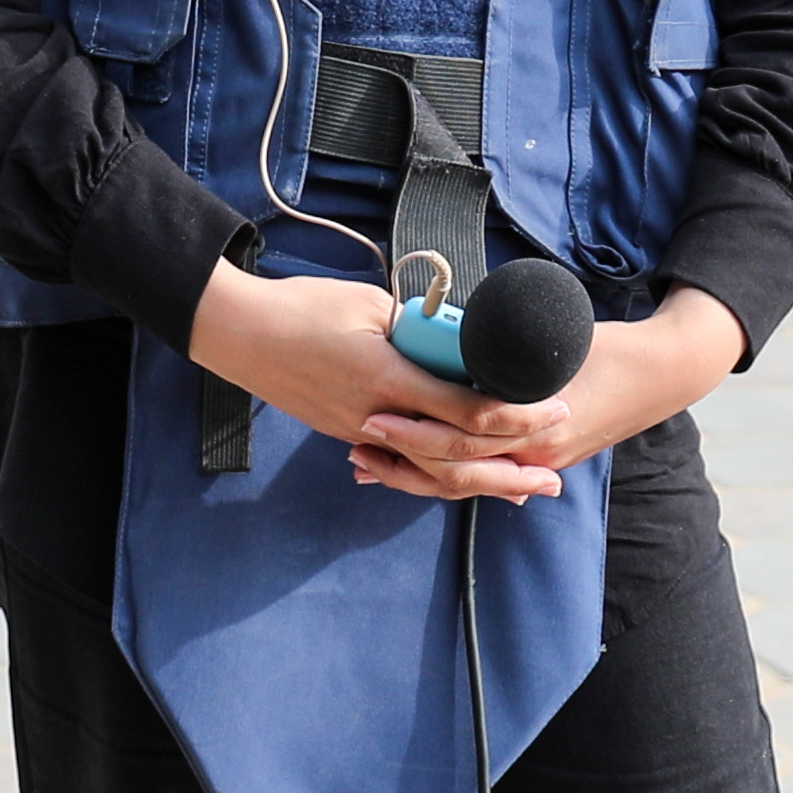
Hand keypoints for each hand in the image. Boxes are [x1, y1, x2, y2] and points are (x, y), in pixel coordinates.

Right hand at [182, 266, 524, 496]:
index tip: (554, 410)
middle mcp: (375, 417)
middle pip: (455, 456)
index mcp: (386, 378)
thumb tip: (454, 339)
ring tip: (521, 489)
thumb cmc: (299, 308)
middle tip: (554, 473)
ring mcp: (357, 431)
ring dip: (480, 482)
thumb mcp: (368, 303)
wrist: (237, 334)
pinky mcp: (346, 433)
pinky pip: (404, 462)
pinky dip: (440, 472)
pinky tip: (464, 474)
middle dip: (510, 466)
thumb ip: (416, 327)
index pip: (464, 410)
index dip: (514, 416)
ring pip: (429, 471)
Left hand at [341, 288, 746, 499]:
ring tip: (369, 464)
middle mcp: (534, 454)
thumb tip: (452, 336)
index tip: (372, 414)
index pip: (459, 439)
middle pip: (453, 469)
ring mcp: (540, 462)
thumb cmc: (611, 349)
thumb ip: (509, 350)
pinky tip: (413, 469)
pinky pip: (484, 475)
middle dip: (402, 461)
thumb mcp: (556, 343)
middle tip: (357, 444)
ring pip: (464, 480)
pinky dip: (445, 474)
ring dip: (414, 474)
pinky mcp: (542, 459)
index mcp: (533, 425)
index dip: (412, 430)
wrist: (664, 374)